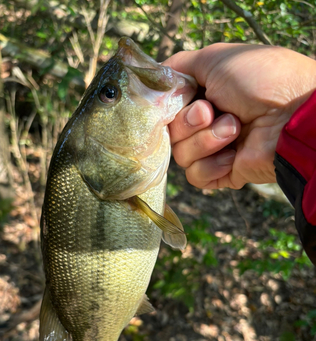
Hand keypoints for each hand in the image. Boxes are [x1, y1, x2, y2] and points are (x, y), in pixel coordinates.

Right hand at [164, 44, 315, 188]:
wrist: (292, 117)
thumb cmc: (260, 81)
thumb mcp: (215, 58)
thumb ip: (179, 65)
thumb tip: (154, 77)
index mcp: (203, 94)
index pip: (166, 107)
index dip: (168, 105)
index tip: (182, 97)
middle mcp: (205, 122)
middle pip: (169, 132)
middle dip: (189, 121)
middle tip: (213, 111)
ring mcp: (214, 149)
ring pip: (181, 155)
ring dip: (206, 140)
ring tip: (235, 128)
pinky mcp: (222, 173)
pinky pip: (195, 176)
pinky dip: (212, 165)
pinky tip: (233, 155)